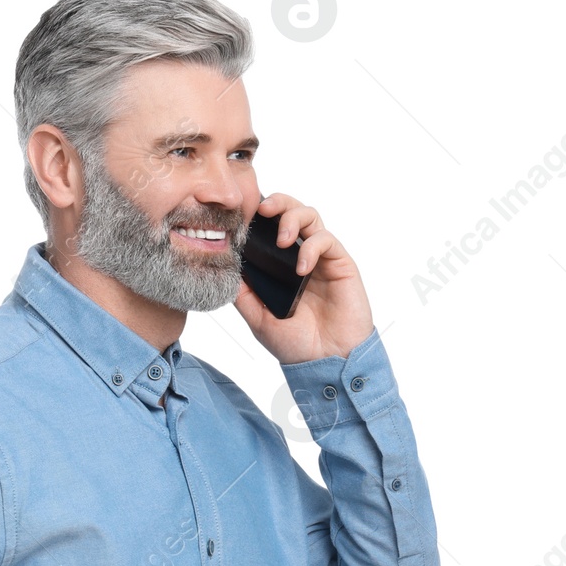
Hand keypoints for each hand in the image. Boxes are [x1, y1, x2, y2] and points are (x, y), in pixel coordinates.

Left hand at [233, 191, 374, 363]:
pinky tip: (301, 268)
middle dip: (277, 203)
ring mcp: (321, 259)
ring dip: (293, 218)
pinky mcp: (340, 264)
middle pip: (291, 212)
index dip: (257, 218)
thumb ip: (244, 294)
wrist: (326, 362)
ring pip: (310, 216)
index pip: (269, 229)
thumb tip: (224, 270)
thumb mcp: (259, 319)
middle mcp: (300, 257)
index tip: (241, 219)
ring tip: (281, 239)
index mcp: (280, 267)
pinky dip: (311, 248)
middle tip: (262, 210)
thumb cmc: (296, 344)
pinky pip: (326, 240)